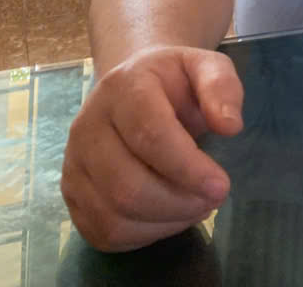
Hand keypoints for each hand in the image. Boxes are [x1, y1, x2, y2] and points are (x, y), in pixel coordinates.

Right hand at [61, 45, 243, 251]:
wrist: (132, 86)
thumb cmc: (174, 81)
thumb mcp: (205, 67)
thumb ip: (222, 87)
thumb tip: (230, 126)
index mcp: (122, 87)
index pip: (149, 135)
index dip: (187, 167)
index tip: (221, 185)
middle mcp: (88, 126)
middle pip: (127, 186)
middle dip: (179, 202)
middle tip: (213, 198)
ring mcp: (73, 164)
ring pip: (114, 216)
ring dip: (165, 222)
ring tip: (196, 206)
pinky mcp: (72, 195)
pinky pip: (105, 232)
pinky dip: (145, 235)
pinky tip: (170, 216)